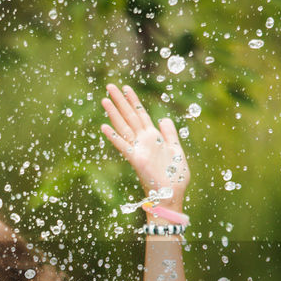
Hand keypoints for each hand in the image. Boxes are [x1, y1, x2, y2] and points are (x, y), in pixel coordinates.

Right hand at [101, 83, 188, 203]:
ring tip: (104, 100)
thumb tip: (163, 119)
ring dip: (114, 114)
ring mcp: (139, 149)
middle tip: (109, 86)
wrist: (173, 195)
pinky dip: (114, 137)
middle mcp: (144, 141)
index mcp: (153, 137)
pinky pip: (124, 146)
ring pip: (124, 127)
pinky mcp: (137, 160)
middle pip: (130, 116)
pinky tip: (104, 127)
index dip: (133, 101)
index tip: (126, 88)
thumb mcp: (176, 150)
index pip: (141, 114)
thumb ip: (170, 134)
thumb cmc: (175, 177)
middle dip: (120, 101)